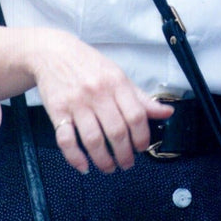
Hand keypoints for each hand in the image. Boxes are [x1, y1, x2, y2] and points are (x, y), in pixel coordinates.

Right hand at [32, 29, 172, 174]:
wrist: (53, 53)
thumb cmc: (88, 65)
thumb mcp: (118, 75)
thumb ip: (141, 98)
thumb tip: (167, 112)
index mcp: (116, 83)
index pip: (136, 116)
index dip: (142, 137)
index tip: (142, 147)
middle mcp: (97, 93)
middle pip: (116, 132)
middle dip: (124, 154)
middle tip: (127, 163)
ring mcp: (76, 103)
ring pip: (93, 140)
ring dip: (103, 160)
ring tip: (109, 167)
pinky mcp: (57, 111)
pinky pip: (66, 140)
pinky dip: (75, 158)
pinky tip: (84, 166)